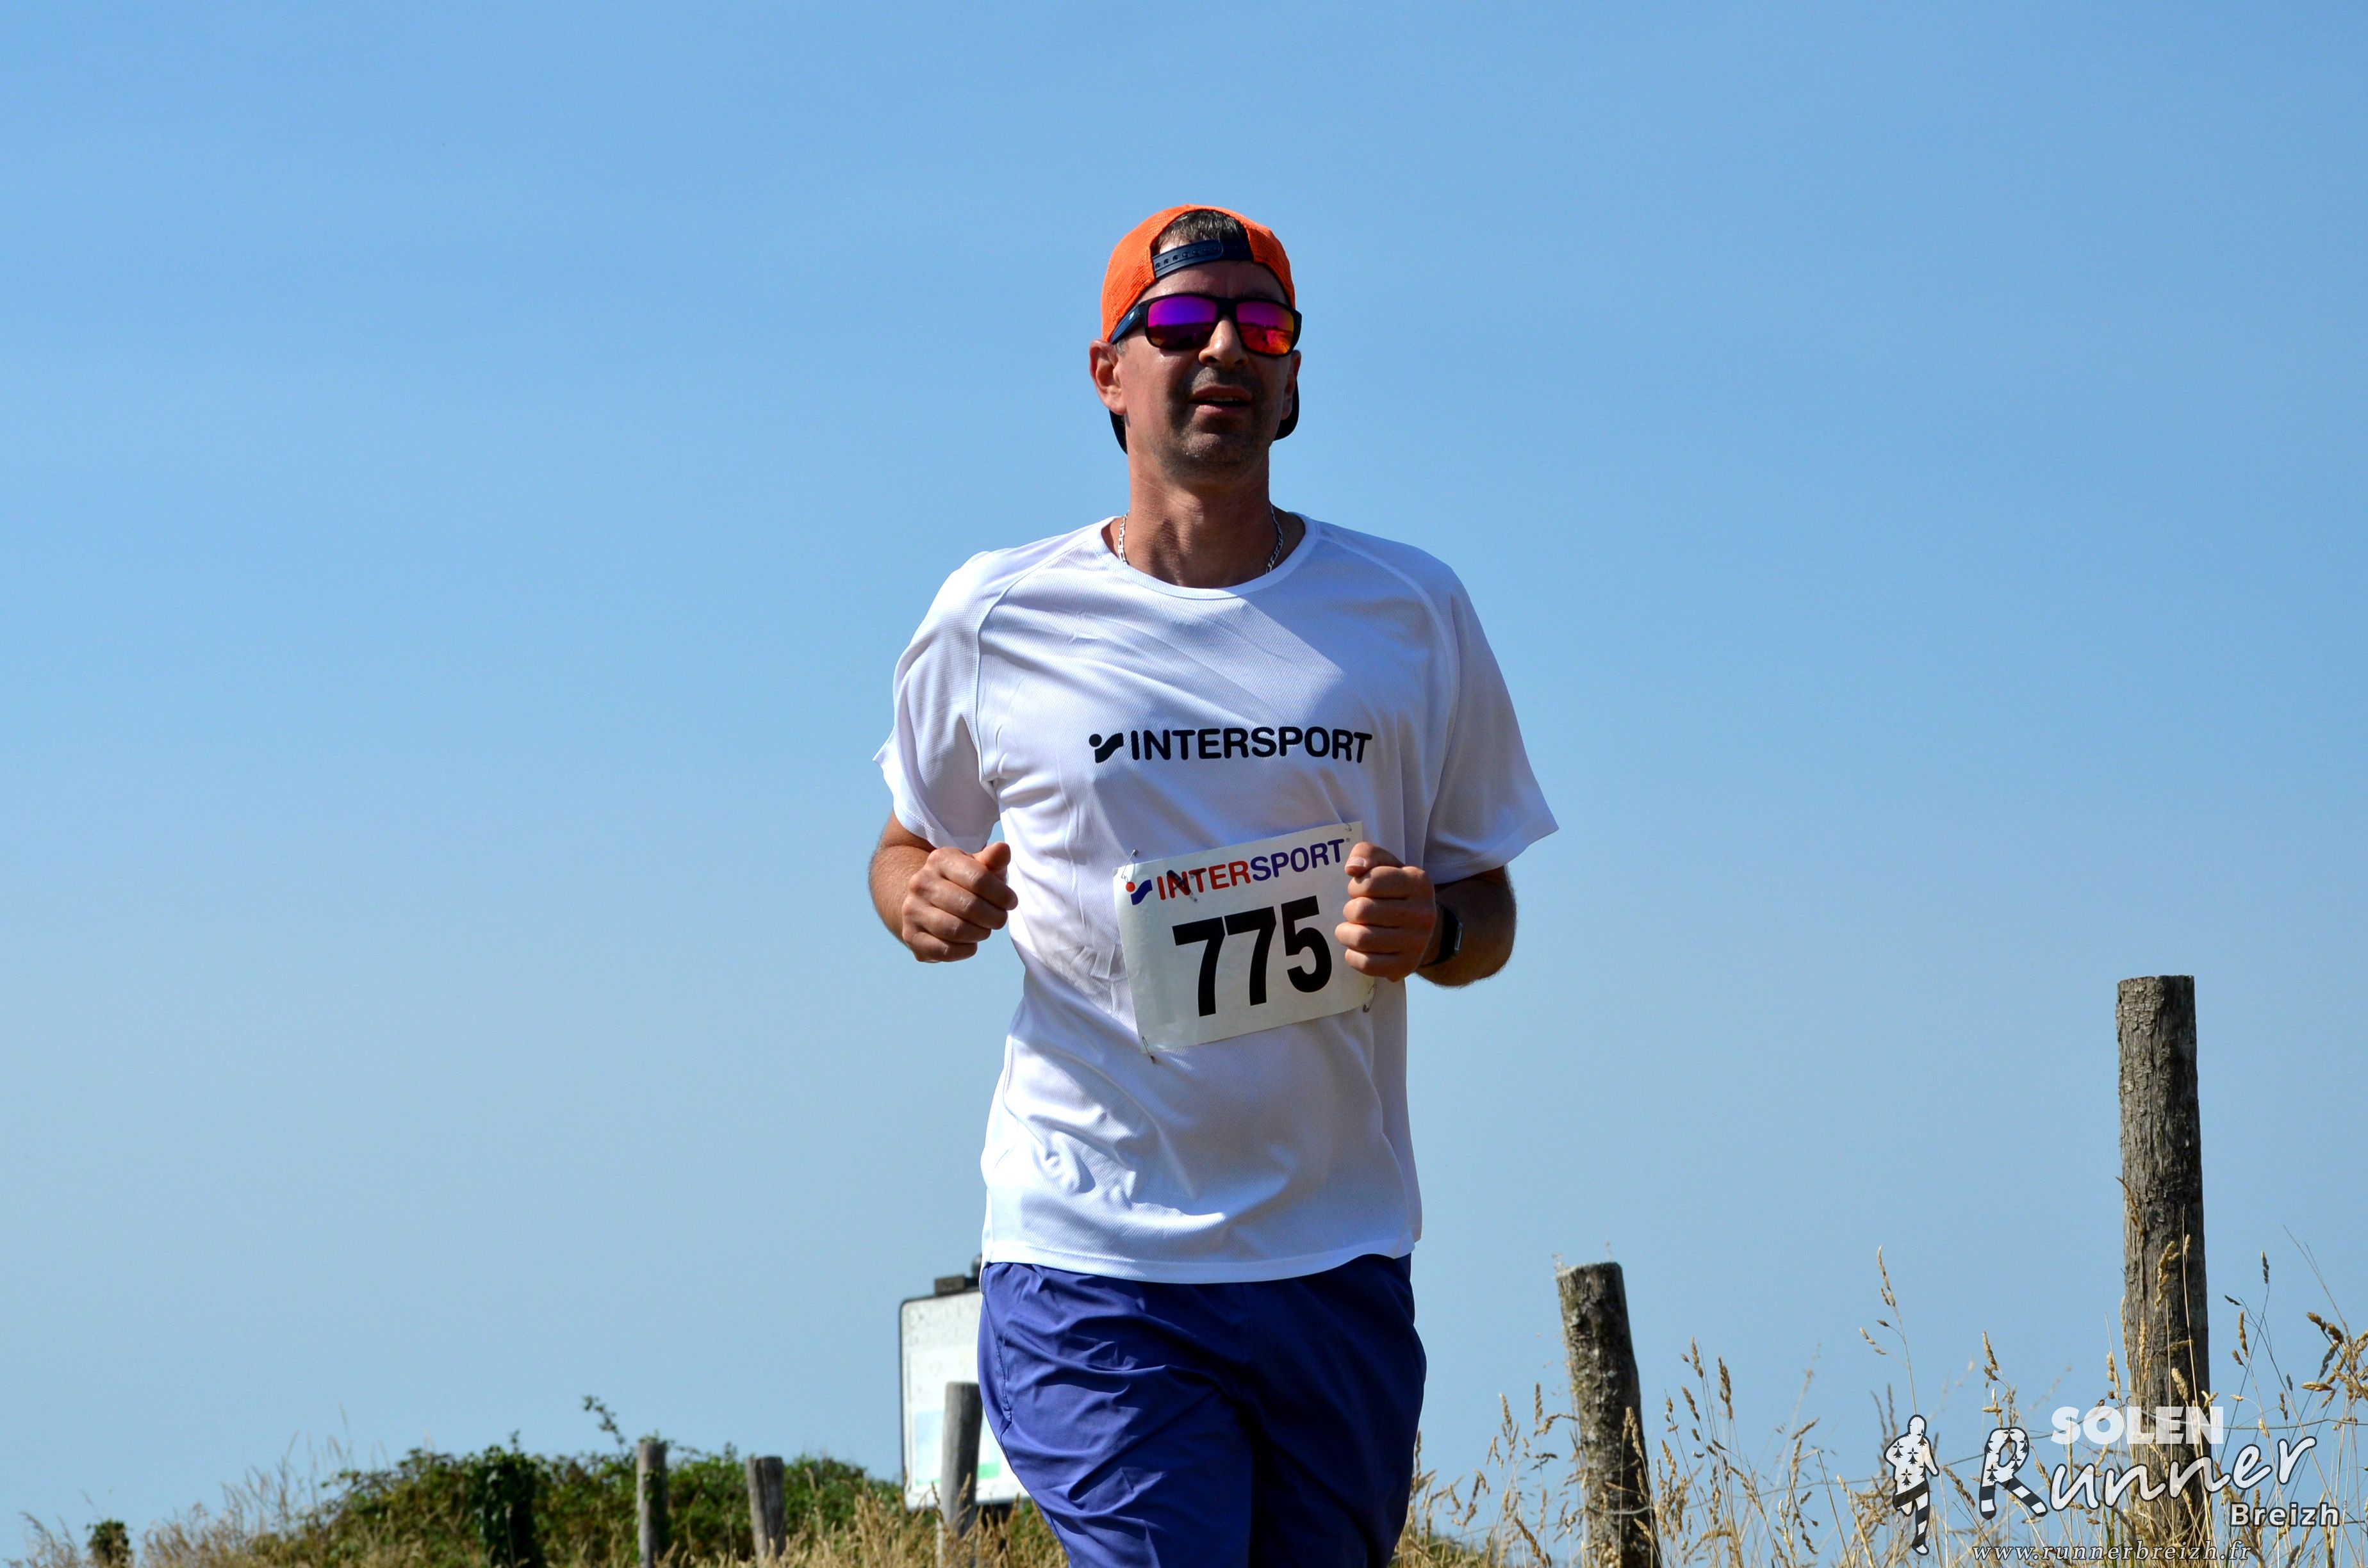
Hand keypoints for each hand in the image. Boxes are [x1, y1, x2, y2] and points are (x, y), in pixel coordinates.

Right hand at [899, 841, 1015, 961]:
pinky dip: (965, 950)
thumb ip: (993, 859)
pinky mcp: (911, 935)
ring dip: (980, 933)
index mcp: (940, 860)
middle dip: (994, 917)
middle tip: (1000, 919)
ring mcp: (912, 910)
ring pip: (956, 930)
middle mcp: (921, 883)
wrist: (924, 900)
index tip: (1011, 902)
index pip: (979, 878)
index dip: (1002, 894)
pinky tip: (970, 942)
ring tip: (984, 929)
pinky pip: (945, 951)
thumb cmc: (962, 883)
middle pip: (969, 906)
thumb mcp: (977, 866)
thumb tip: (1003, 850)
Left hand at [1335, 842, 1436, 980]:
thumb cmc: (1397, 893)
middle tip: (1354, 912)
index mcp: (1419, 882)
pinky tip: (1356, 949)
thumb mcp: (1388, 866)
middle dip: (1350, 910)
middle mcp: (1423, 913)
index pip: (1370, 882)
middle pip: (1362, 911)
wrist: (1427, 930)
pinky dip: (1353, 957)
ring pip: (1362, 939)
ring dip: (1346, 934)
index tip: (1359, 891)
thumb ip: (1368, 854)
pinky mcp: (1407, 966)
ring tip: (1348, 930)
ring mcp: (1417, 943)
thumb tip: (1352, 867)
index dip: (1356, 886)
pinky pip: (1367, 964)